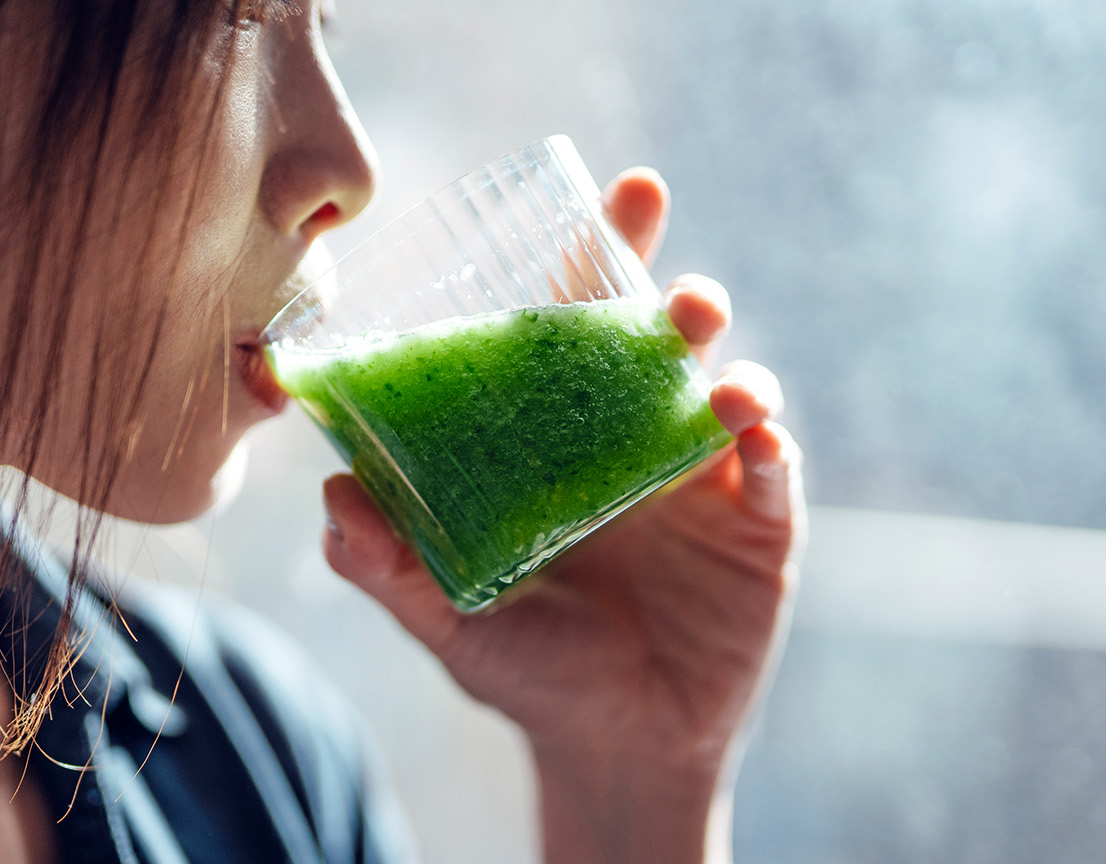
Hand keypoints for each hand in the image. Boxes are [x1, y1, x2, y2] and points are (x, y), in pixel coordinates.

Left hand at [321, 167, 804, 863]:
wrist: (617, 747)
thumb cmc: (529, 668)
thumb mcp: (449, 616)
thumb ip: (391, 566)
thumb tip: (331, 496)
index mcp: (563, 439)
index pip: (568, 332)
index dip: (577, 262)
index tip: (586, 193)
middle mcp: (637, 439)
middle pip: (652, 334)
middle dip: (650, 266)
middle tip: (643, 205)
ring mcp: (704, 478)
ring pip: (723, 383)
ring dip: (715, 347)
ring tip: (701, 335)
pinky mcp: (761, 527)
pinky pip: (774, 470)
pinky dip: (768, 442)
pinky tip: (752, 429)